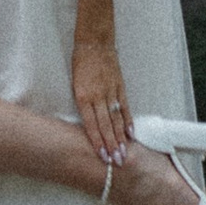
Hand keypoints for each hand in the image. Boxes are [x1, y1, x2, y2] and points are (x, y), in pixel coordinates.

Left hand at [73, 32, 130, 163]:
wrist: (94, 42)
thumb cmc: (80, 63)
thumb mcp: (74, 84)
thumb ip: (82, 104)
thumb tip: (88, 124)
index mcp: (83, 96)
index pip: (91, 124)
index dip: (97, 141)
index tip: (102, 157)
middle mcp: (98, 96)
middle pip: (105, 125)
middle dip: (111, 145)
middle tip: (116, 163)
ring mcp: (111, 91)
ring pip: (116, 119)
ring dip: (120, 138)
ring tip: (124, 153)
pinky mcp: (120, 86)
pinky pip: (125, 106)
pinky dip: (128, 121)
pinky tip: (131, 134)